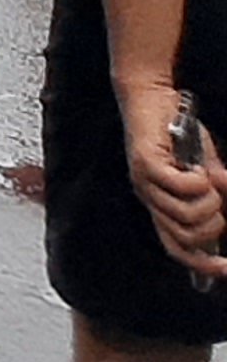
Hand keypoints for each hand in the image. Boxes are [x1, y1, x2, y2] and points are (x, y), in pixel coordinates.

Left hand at [122, 75, 226, 276]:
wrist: (151, 95)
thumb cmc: (179, 133)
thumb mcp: (205, 169)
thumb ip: (216, 192)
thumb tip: (226, 206)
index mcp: (160, 205)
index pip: (177, 249)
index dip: (203, 266)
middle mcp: (148, 198)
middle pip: (185, 239)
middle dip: (214, 226)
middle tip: (219, 202)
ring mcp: (144, 182)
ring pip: (185, 217)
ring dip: (210, 204)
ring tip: (209, 181)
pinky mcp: (145, 162)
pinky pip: (179, 187)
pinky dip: (198, 184)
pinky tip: (200, 171)